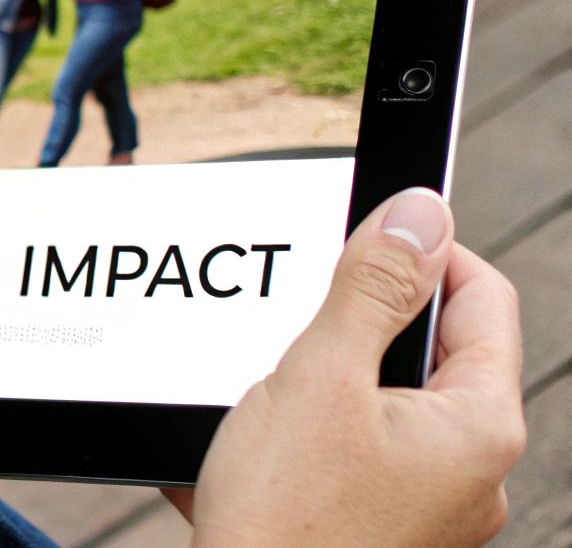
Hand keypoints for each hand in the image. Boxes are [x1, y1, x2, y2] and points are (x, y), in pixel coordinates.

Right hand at [170, 189, 525, 547]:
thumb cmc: (285, 520)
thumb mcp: (320, 377)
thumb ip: (371, 288)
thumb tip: (421, 214)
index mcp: (478, 427)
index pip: (482, 298)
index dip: (425, 250)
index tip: (369, 231)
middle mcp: (470, 474)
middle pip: (427, 354)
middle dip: (353, 326)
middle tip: (295, 323)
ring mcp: (427, 510)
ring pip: (378, 407)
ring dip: (317, 386)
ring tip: (262, 400)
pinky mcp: (378, 532)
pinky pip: (348, 459)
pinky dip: (298, 440)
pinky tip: (248, 449)